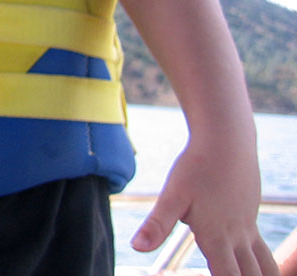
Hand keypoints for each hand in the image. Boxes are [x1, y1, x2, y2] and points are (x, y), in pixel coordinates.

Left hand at [132, 143, 276, 275]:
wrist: (226, 140)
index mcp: (217, 238)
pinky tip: (255, 265)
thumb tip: (137, 247)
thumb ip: (157, 225)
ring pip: (265, 266)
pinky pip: (263, 250)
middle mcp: (238, 238)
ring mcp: (248, 228)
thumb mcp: (172, 195)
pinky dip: (265, 265)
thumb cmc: (197, 167)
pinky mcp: (250, 217)